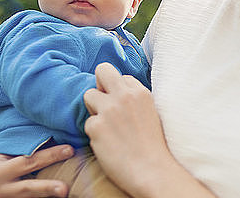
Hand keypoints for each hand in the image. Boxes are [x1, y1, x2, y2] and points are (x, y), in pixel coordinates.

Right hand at [0, 145, 73, 197]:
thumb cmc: (4, 160)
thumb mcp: (10, 153)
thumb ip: (30, 150)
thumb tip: (62, 144)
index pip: (28, 161)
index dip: (51, 155)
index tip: (70, 150)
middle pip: (28, 187)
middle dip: (47, 187)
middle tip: (65, 188)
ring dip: (48, 195)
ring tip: (64, 193)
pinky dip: (44, 197)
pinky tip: (55, 195)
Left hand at [84, 62, 170, 194]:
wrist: (152, 170)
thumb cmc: (153, 146)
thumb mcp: (151, 113)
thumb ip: (135, 100)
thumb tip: (117, 94)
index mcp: (140, 92)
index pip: (121, 77)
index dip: (118, 91)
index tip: (122, 106)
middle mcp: (124, 96)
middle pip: (102, 70)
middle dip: (99, 84)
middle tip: (104, 103)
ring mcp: (109, 110)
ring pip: (88, 95)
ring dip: (94, 110)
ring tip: (106, 126)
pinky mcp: (96, 126)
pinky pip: (87, 123)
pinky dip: (94, 133)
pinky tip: (107, 143)